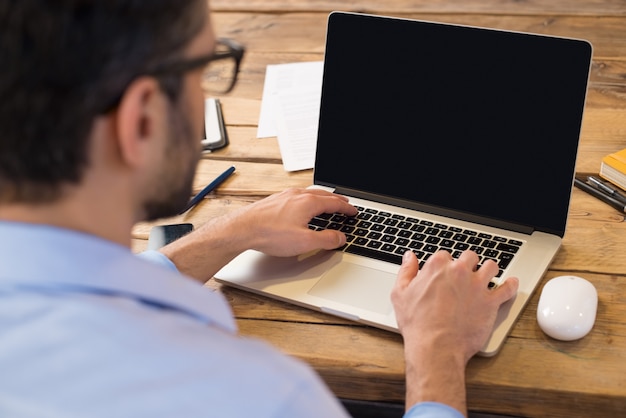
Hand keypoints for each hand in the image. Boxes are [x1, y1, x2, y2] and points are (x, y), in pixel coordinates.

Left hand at [236, 188, 357, 255]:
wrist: (242, 229)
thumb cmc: (270, 234)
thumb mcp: (304, 242)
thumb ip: (326, 240)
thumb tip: (340, 237)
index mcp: (308, 203)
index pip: (334, 203)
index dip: (347, 208)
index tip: (354, 211)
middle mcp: (297, 195)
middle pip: (323, 195)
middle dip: (336, 200)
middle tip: (345, 204)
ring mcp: (285, 196)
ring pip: (309, 194)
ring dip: (322, 198)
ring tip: (327, 203)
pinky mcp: (275, 200)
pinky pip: (298, 196)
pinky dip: (308, 200)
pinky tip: (303, 206)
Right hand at [391, 250, 518, 413]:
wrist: (435, 346)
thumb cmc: (417, 323)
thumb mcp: (400, 293)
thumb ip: (406, 271)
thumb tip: (409, 257)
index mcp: (437, 266)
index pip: (445, 255)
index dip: (445, 265)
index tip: (444, 274)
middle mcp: (459, 271)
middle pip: (469, 257)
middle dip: (468, 263)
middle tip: (465, 274)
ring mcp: (477, 285)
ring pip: (491, 266)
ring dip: (489, 269)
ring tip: (487, 275)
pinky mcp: (491, 302)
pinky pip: (508, 288)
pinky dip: (511, 285)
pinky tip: (511, 284)